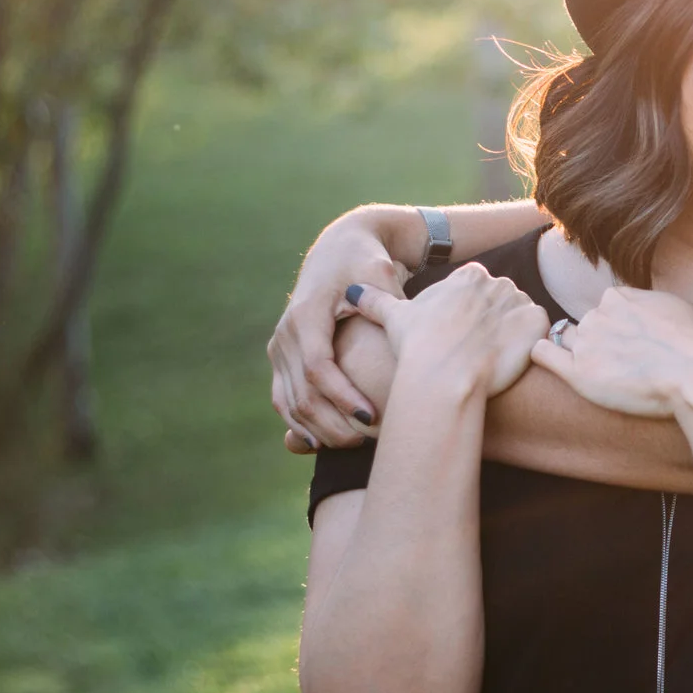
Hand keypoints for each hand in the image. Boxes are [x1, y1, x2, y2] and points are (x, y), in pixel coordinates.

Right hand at [271, 209, 407, 450]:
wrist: (340, 248)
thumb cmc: (368, 263)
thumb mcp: (381, 276)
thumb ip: (390, 306)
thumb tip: (413, 338)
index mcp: (306, 314)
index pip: (317, 367)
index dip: (342, 397)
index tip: (371, 417)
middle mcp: (285, 332)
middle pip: (301, 393)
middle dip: (333, 423)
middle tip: (368, 440)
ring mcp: (279, 346)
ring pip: (289, 403)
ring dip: (318, 429)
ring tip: (355, 444)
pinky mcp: (281, 357)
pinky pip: (284, 398)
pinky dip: (301, 424)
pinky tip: (325, 442)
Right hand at [350, 263, 547, 402]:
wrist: (446, 376)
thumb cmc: (417, 348)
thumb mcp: (394, 319)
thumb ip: (377, 301)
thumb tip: (354, 291)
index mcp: (468, 275)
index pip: (476, 292)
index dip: (467, 320)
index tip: (456, 339)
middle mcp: (497, 281)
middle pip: (500, 304)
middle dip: (490, 327)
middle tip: (473, 354)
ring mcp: (520, 301)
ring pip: (520, 318)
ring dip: (511, 337)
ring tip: (490, 360)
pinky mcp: (538, 323)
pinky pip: (541, 332)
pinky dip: (529, 346)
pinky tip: (509, 361)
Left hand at [525, 287, 692, 419]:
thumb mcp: (674, 307)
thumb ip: (647, 305)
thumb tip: (641, 312)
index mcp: (618, 297)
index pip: (606, 310)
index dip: (618, 329)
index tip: (634, 346)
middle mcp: (597, 315)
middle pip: (586, 327)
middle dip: (599, 342)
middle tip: (624, 366)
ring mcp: (585, 343)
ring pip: (567, 341)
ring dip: (578, 353)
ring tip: (605, 374)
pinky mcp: (578, 373)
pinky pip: (542, 354)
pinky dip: (544, 355)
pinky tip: (555, 363)